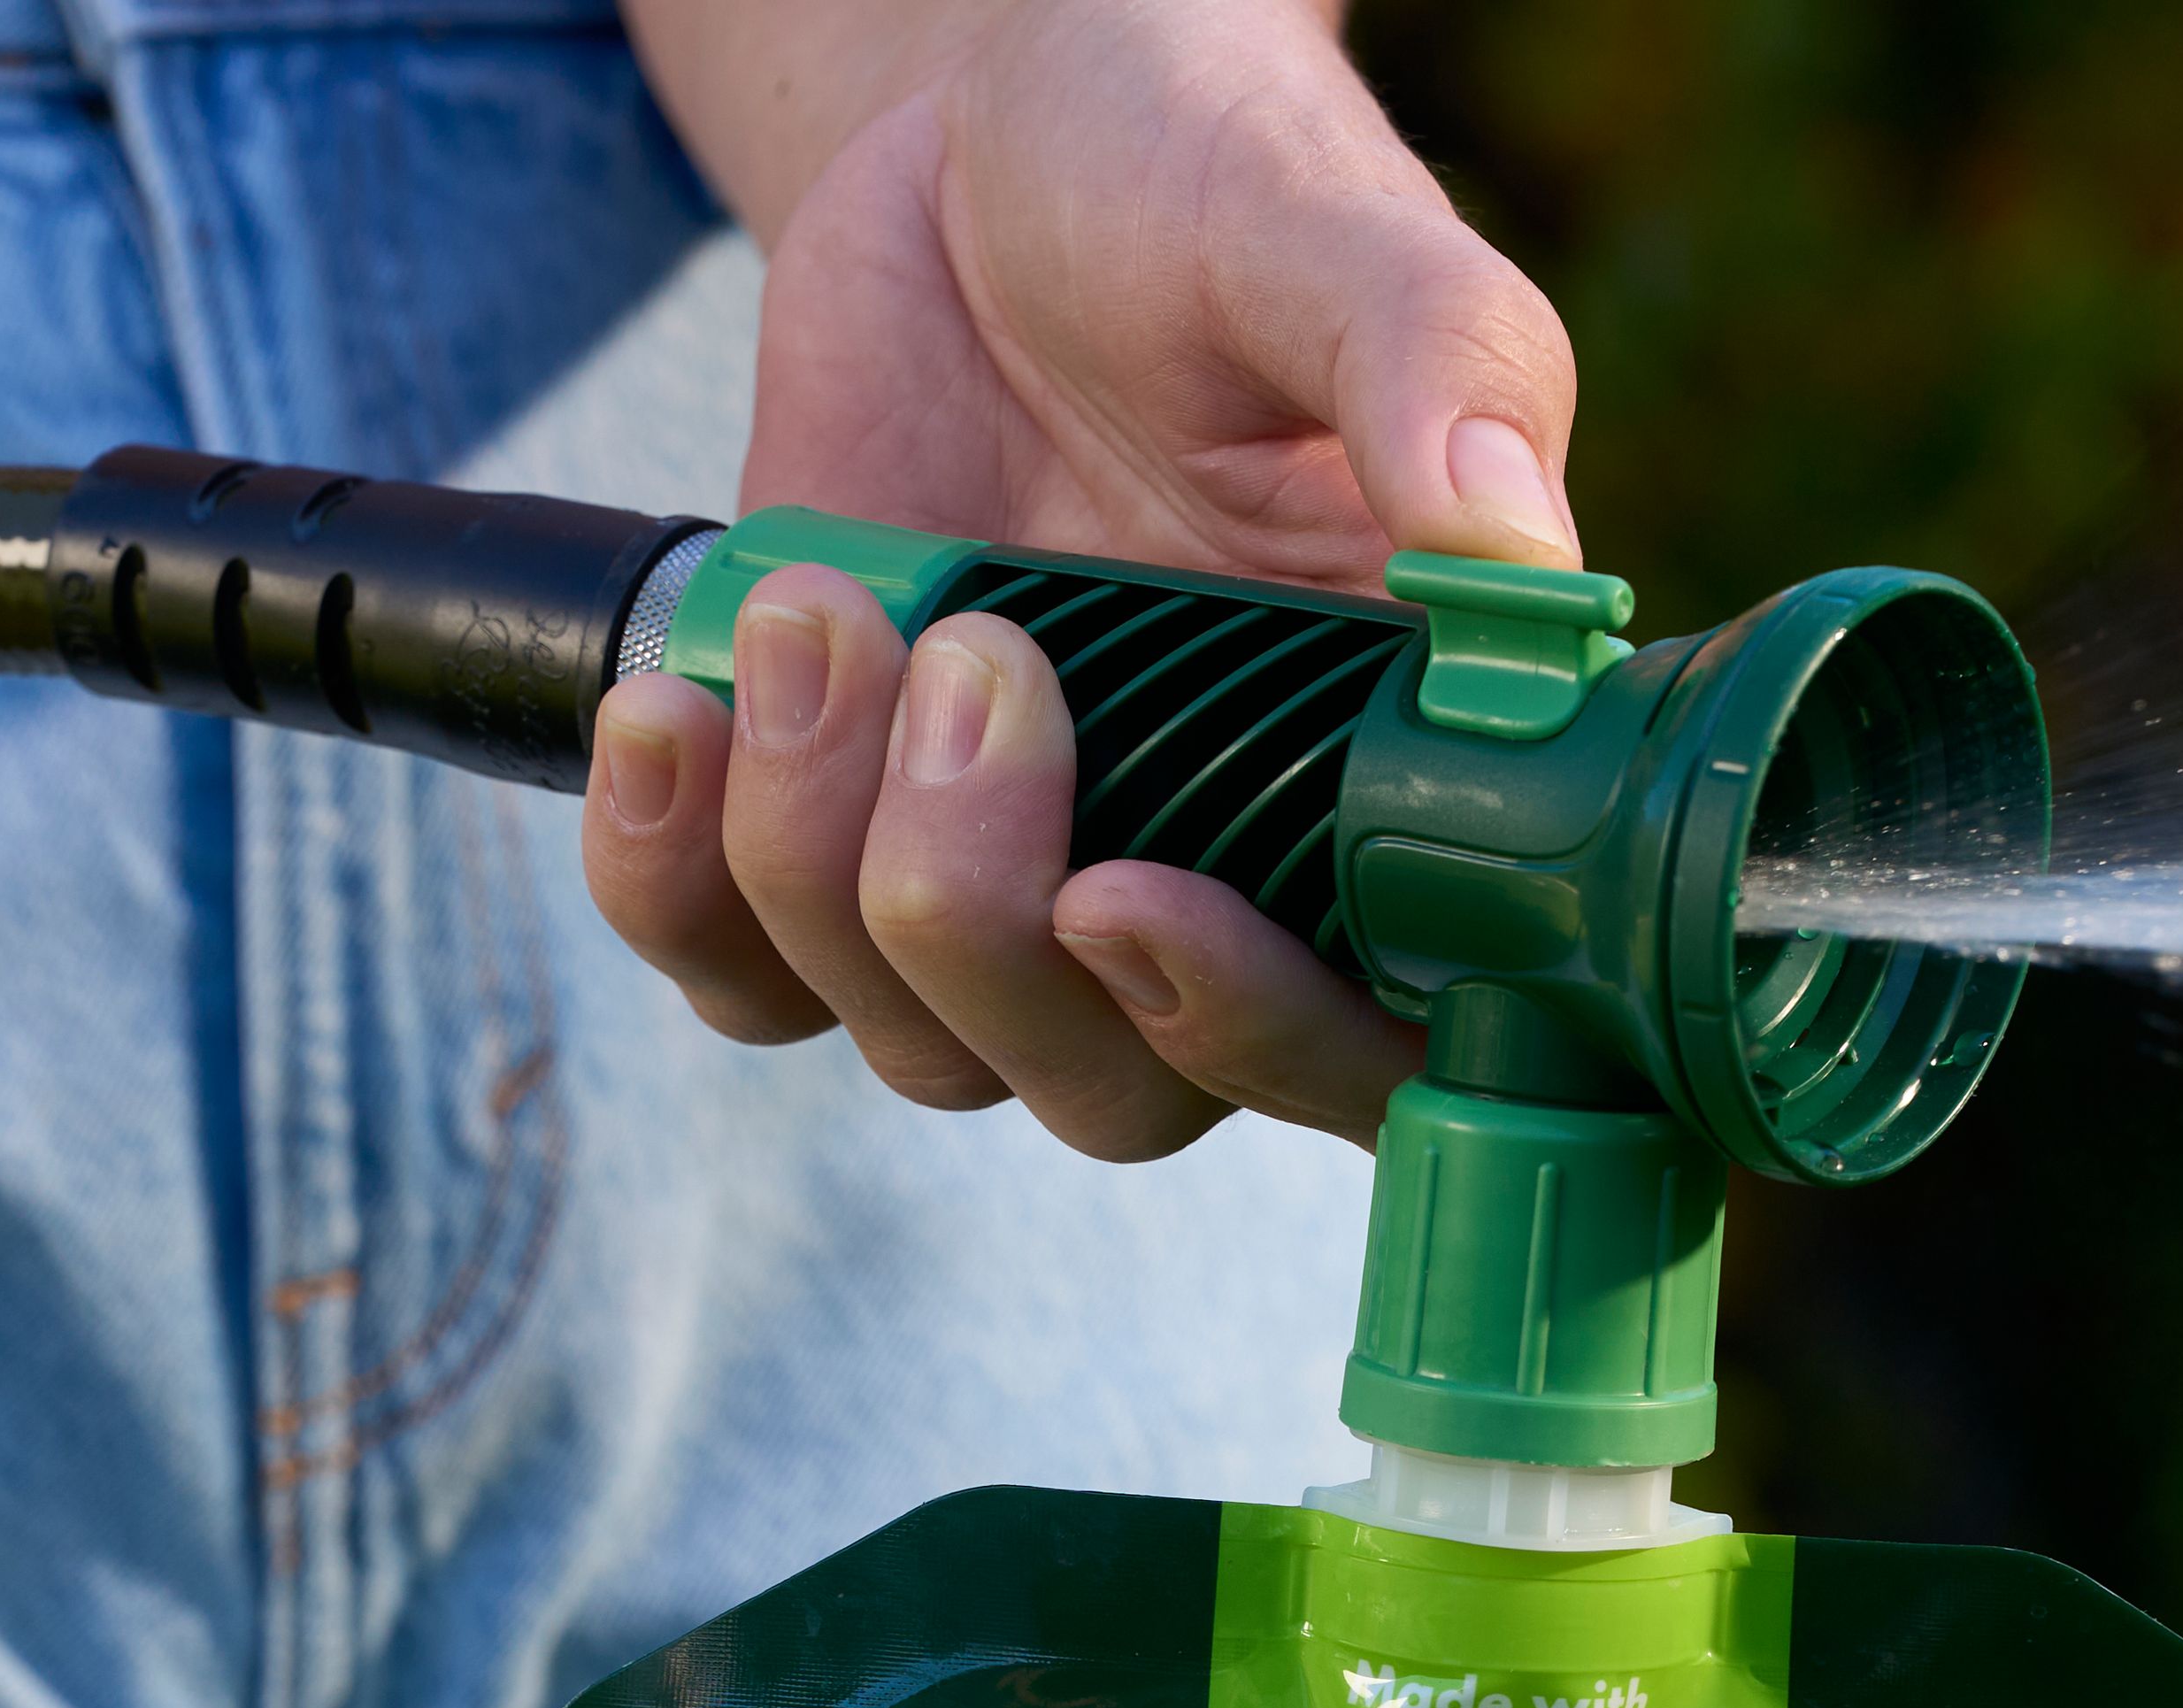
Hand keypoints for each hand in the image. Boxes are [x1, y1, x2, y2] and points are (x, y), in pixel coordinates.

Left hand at [590, 0, 1580, 1159]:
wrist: (989, 135)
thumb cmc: (1201, 178)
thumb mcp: (1326, 235)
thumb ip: (1436, 370)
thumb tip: (1505, 545)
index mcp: (1384, 786)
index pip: (1373, 1047)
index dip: (1257, 1035)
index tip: (1120, 895)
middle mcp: (1212, 870)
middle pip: (1116, 1096)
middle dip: (991, 930)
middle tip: (978, 665)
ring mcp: (1007, 873)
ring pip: (915, 1048)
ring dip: (827, 850)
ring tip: (828, 599)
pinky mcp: (829, 836)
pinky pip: (734, 974)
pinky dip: (676, 872)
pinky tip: (681, 704)